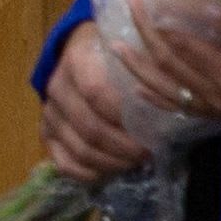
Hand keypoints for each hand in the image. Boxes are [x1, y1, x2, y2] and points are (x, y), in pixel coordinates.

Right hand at [39, 27, 154, 182]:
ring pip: (79, 148)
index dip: (123, 116)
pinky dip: (87, 174)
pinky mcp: (46, 132)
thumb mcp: (129, 46)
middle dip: (123, 147)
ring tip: (133, 164)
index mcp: (77, 61)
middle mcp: (57, 87)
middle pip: (89, 127)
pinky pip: (63, 162)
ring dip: (110, 163)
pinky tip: (108, 174)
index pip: (96, 92)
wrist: (77, 52)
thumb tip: (174, 94)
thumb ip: (146, 66)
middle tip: (148, 154)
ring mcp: (49, 112)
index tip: (151, 130)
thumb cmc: (112, 53)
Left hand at [122, 0, 220, 127]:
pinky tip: (138, 86)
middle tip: (128, 9)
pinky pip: (179, 108)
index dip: (158, 23)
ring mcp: (216, 109)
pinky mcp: (219, 115)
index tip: (143, 1)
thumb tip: (205, 8)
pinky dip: (156, 97)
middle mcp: (217, 95)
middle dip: (143, 36)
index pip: (182, 46)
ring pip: (165, 88)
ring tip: (116, 47)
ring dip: (139, 68)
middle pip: (168, 64)